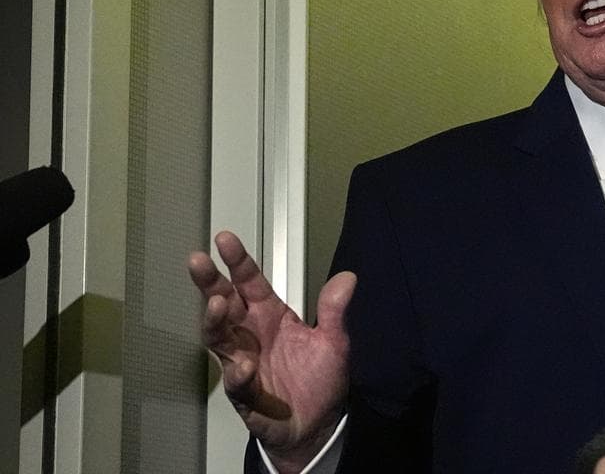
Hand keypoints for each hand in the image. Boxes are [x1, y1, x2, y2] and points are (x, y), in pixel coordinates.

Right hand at [188, 231, 354, 472]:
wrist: (318, 424)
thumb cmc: (319, 379)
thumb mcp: (334, 341)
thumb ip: (335, 310)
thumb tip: (348, 278)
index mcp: (270, 316)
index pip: (249, 283)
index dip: (238, 261)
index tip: (225, 239)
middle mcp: (250, 335)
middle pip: (223, 303)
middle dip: (210, 282)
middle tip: (198, 261)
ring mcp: (243, 362)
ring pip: (219, 338)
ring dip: (215, 321)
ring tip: (218, 304)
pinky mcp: (245, 394)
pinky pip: (237, 382)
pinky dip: (238, 374)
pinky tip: (245, 366)